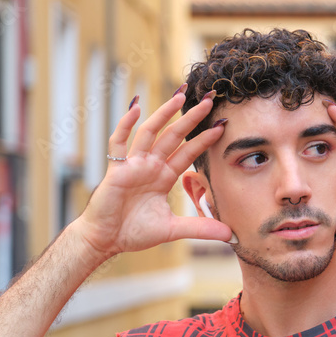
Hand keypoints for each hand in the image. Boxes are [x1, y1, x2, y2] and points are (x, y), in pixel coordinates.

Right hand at [73, 86, 231, 258]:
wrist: (106, 240)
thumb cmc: (134, 232)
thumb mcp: (173, 230)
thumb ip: (200, 229)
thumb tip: (229, 235)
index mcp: (164, 176)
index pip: (188, 152)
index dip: (204, 139)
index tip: (222, 125)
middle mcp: (150, 166)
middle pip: (173, 136)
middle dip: (191, 118)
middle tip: (209, 100)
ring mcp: (133, 165)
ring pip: (149, 133)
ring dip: (163, 114)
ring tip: (179, 96)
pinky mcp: (115, 169)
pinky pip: (119, 143)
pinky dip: (125, 125)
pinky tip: (135, 108)